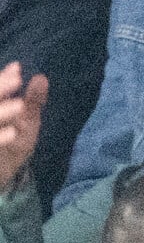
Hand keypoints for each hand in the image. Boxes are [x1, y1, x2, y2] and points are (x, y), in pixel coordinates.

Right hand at [0, 62, 47, 190]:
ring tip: (20, 106)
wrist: (3, 172)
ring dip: (2, 112)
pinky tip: (14, 133)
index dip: (4, 79)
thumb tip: (41, 78)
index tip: (17, 70)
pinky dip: (0, 137)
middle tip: (17, 80)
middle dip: (1, 88)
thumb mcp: (28, 120)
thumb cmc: (16, 139)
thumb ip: (33, 101)